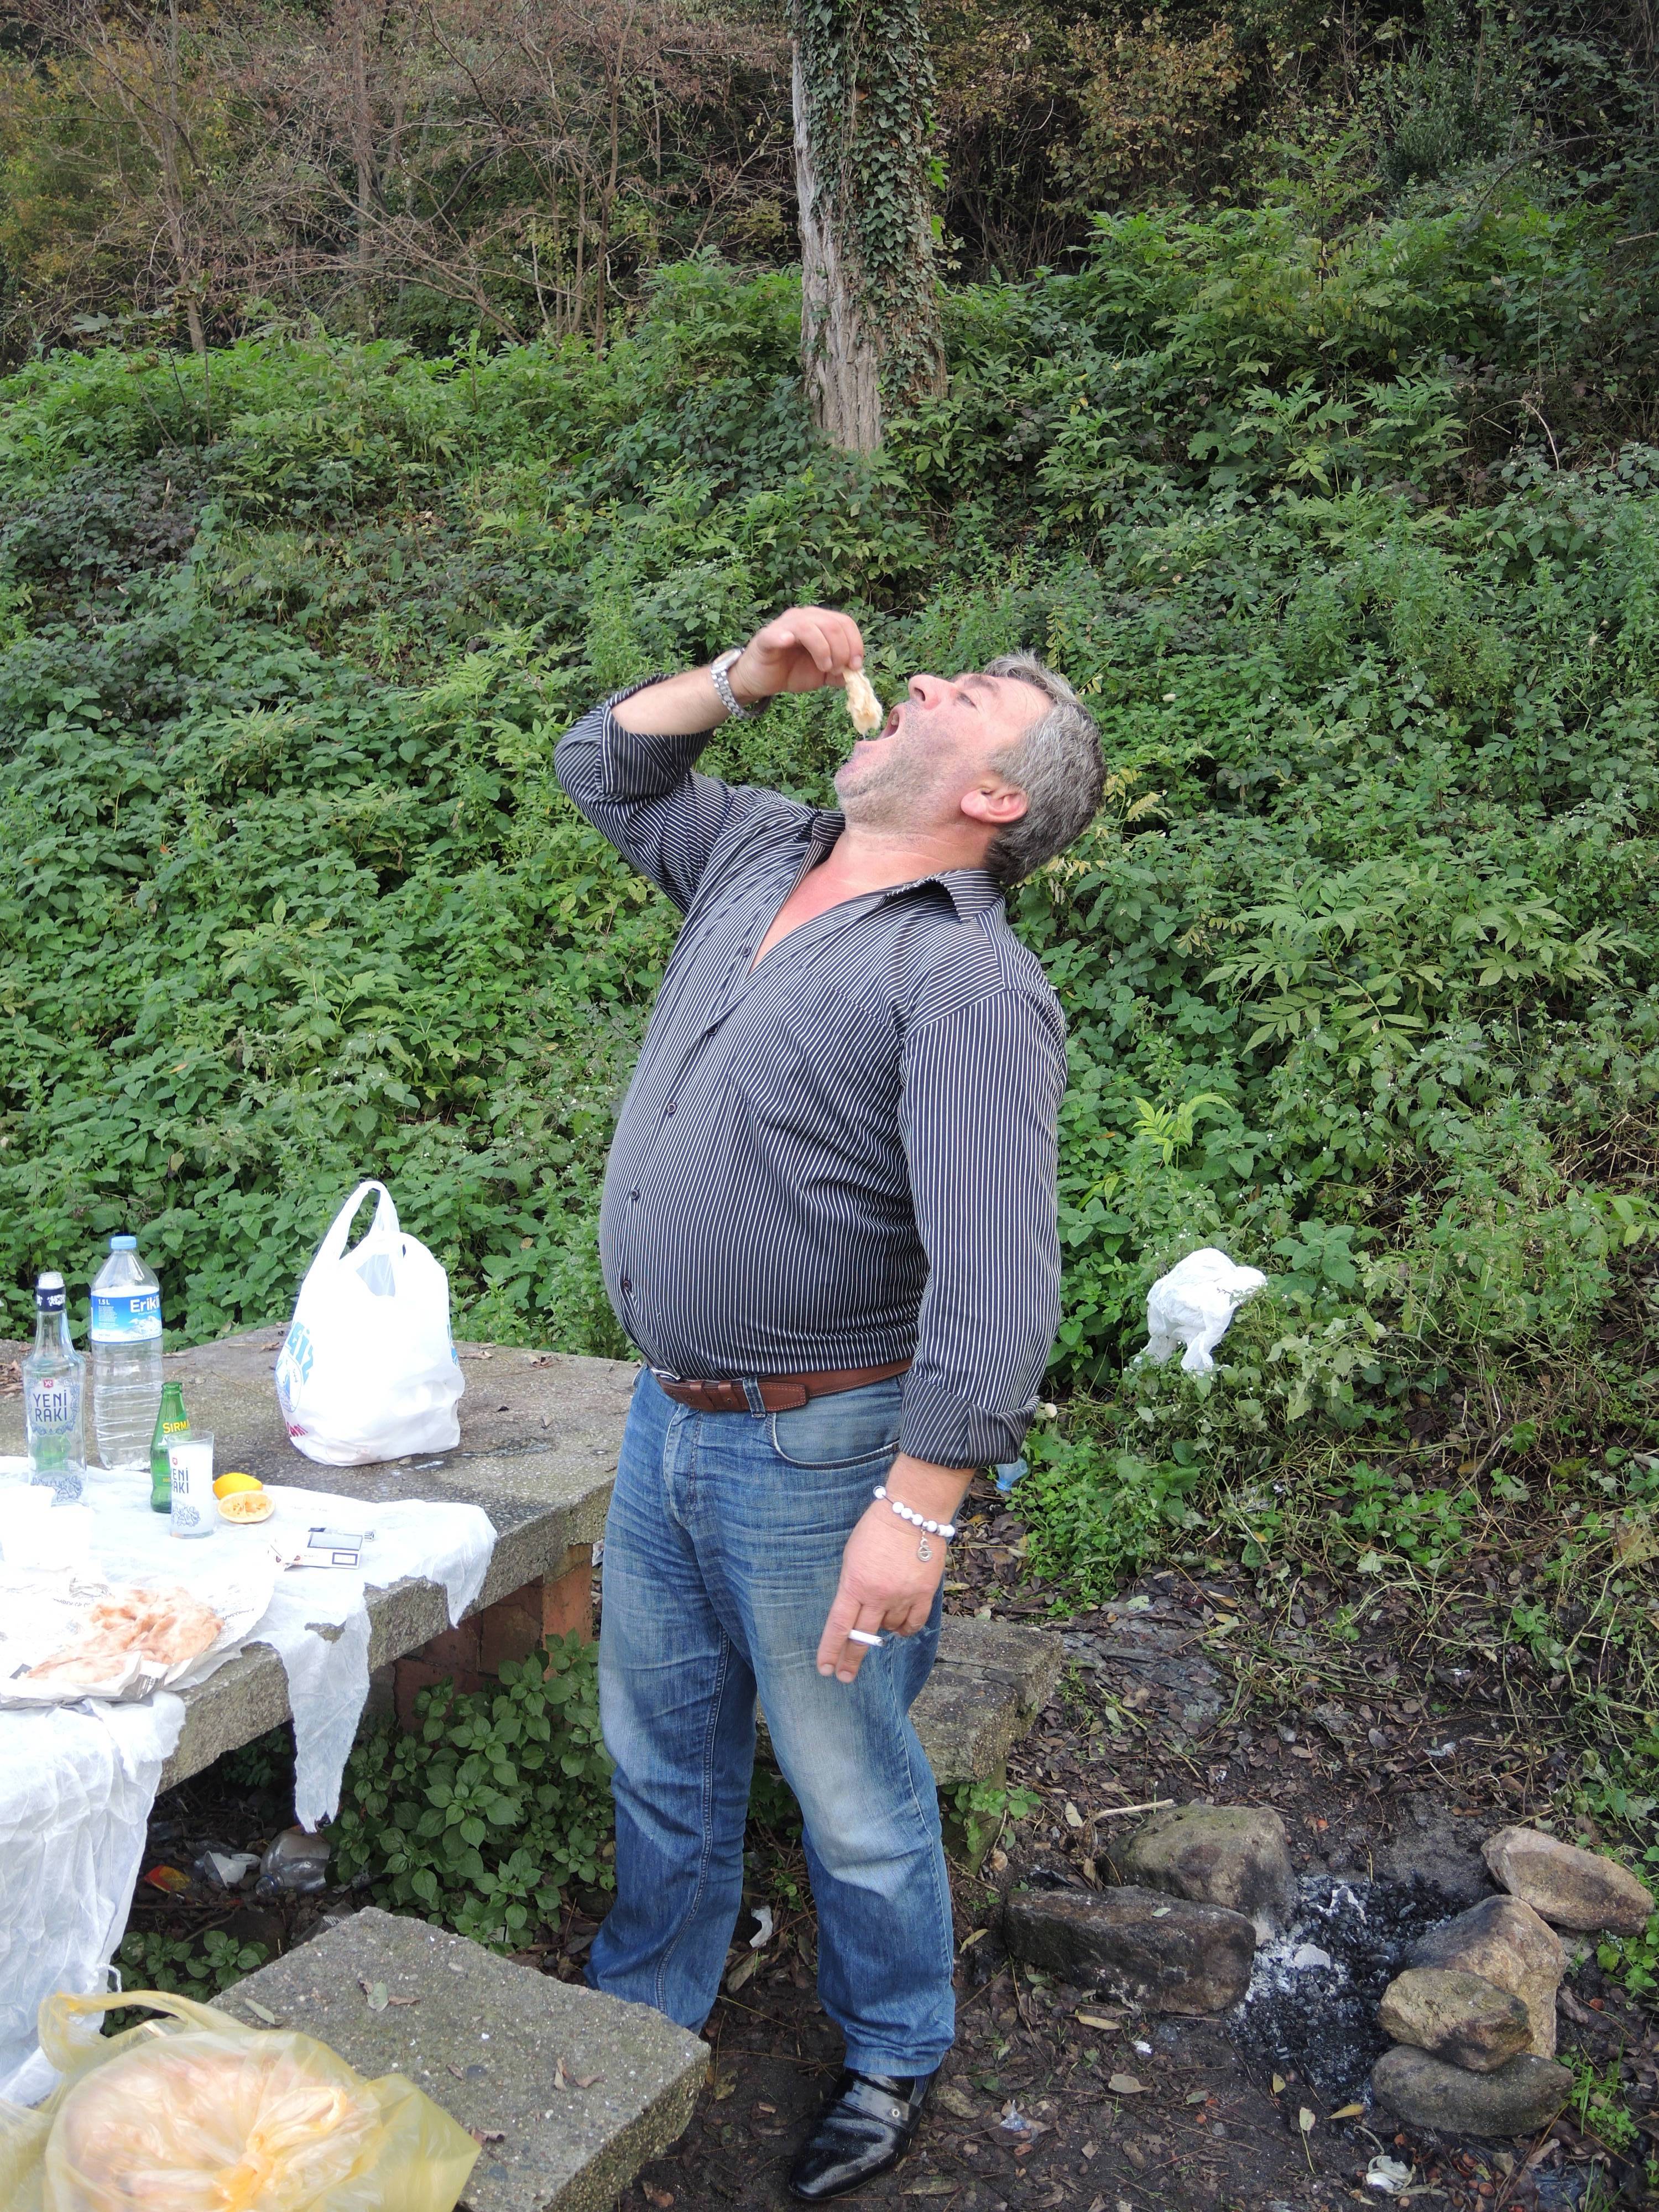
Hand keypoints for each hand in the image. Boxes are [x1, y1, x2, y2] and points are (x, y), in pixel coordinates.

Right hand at [731, 606, 864, 703]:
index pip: (845, 623)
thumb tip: (856, 672)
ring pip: (809, 627)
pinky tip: (788, 642)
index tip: (856, 666)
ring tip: (824, 667)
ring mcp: (784, 625)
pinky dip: (783, 637)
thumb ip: (840, 672)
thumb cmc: (792, 671)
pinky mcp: (766, 638)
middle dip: (841, 650)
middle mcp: (804, 617)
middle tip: (836, 670)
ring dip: (823, 649)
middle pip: (832, 625)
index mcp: (820, 622)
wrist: (763, 680)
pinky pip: (775, 634)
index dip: (855, 643)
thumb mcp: (822, 674)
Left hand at [816, 1457, 971, 1684]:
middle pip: (862, 1637)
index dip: (831, 1650)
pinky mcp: (924, 1594)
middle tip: (845, 1677)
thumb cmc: (876, 1529)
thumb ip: (851, 1586)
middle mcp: (878, 1595)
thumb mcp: (851, 1556)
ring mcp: (902, 1596)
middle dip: (851, 1660)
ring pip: (888, 1629)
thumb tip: (855, 1612)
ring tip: (879, 1614)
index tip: (825, 1669)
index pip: (839, 1626)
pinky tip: (898, 1628)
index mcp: (854, 1583)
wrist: (912, 1511)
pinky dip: (903, 1629)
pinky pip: (912, 1624)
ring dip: (881, 1629)